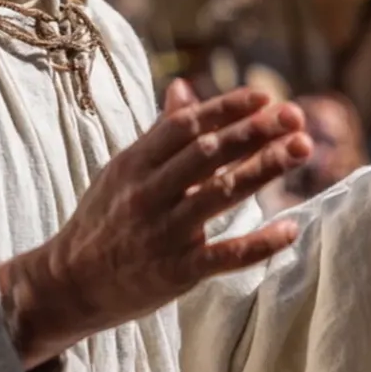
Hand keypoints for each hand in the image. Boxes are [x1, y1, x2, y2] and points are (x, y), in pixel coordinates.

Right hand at [0, 81, 312, 368]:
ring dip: (264, 169)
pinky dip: (260, 243)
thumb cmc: (103, 219)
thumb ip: (160, 131)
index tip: (264, 97)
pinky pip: (225, 255)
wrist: (69, 285)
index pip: (186, 126)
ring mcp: (164, 233)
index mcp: (135, 164)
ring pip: (220, 195)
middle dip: (254, 131)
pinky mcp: (177, 272)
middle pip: (208, 154)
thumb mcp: (123, 170)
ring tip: (301, 149)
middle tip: (295, 116)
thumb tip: (185, 87)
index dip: (227, 108)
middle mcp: (149, 194)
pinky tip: (290, 229)